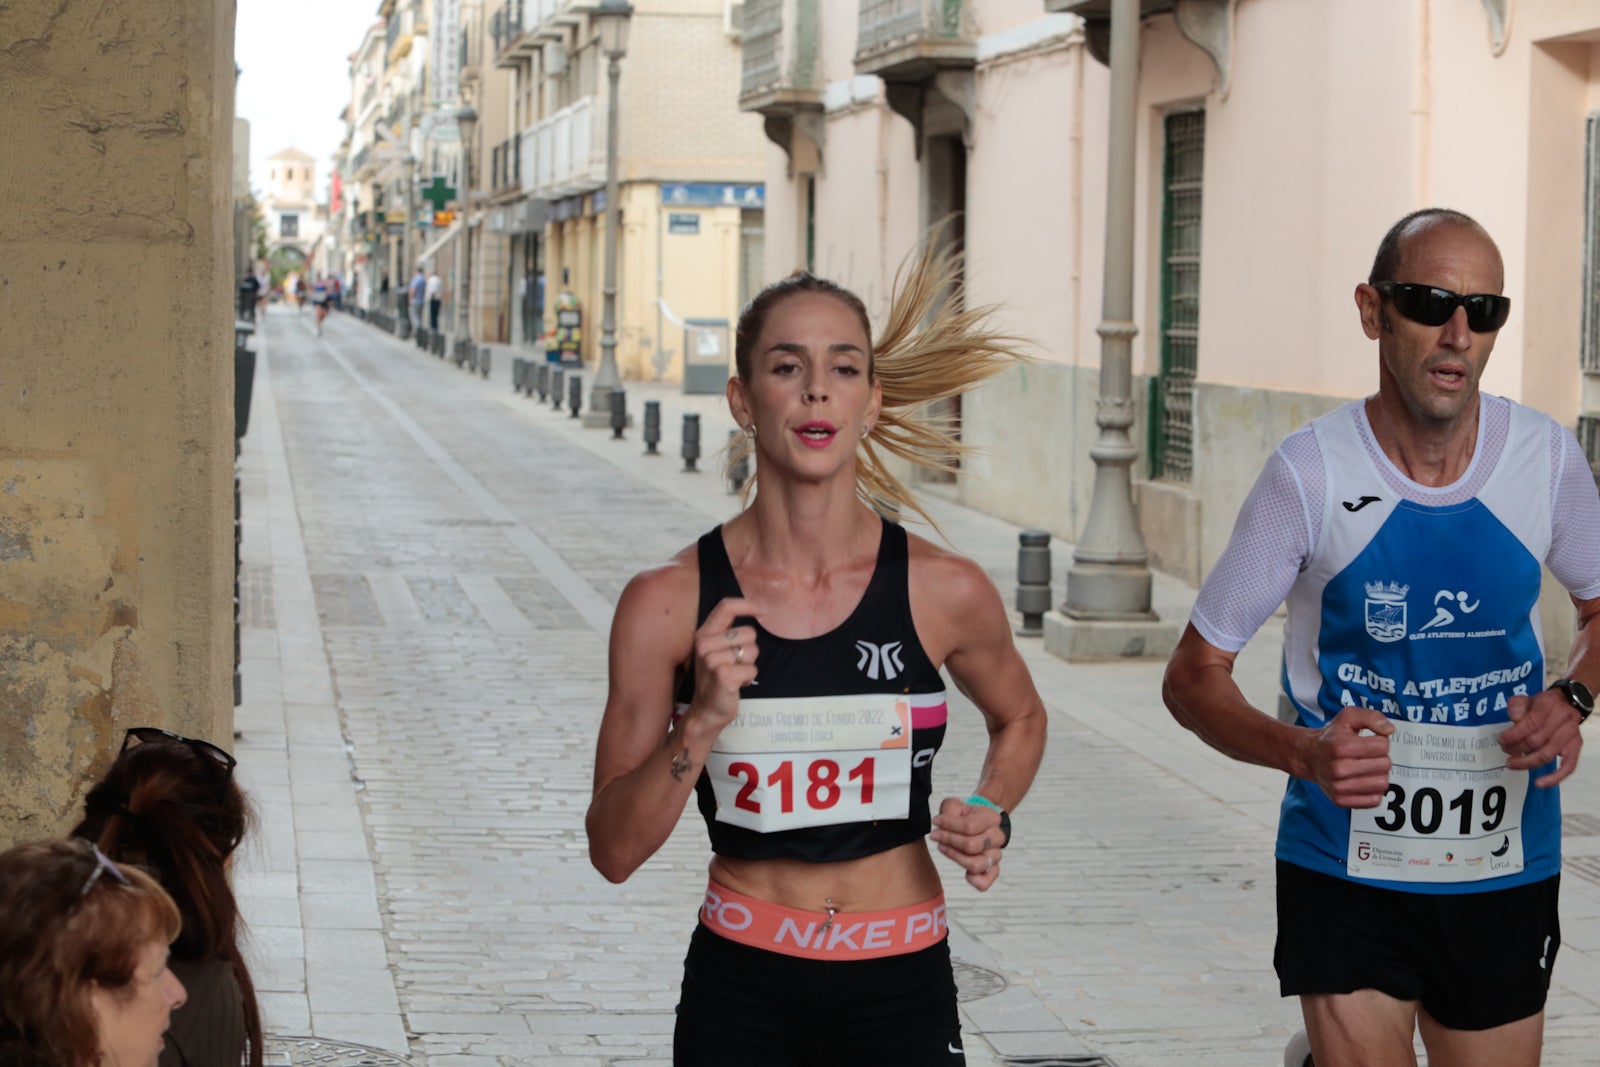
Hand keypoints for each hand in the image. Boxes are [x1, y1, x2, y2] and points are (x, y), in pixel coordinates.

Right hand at [683, 598, 759, 736]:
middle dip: (750, 649)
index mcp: (703, 634)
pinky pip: (752, 669)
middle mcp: (704, 644)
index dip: (746, 605)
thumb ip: (727, 630)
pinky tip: (736, 685)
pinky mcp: (723, 676)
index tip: (761, 610)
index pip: (726, 607)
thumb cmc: (716, 677)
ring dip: (748, 665)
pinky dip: (748, 678)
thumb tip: (753, 607)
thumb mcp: (716, 650)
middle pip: (748, 632)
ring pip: (752, 651)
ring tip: (734, 674)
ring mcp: (712, 660)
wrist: (706, 710)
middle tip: (736, 663)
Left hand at [930, 796, 1004, 891]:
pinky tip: (964, 871)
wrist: (975, 821)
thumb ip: (948, 813)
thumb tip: (939, 825)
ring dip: (955, 857)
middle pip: (972, 846)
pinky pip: (985, 882)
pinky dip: (973, 880)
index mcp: (992, 818)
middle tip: (935, 835)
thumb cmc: (963, 814)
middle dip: (949, 840)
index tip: (936, 822)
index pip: (970, 826)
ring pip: (976, 864)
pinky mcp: (992, 869)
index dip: (949, 825)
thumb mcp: (954, 805)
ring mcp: (996, 854)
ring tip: (943, 848)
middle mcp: (997, 837)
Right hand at [1301, 708, 1393, 807]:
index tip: (1369, 742)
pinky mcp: (1341, 800)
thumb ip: (1371, 717)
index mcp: (1342, 746)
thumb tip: (1389, 730)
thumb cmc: (1331, 736)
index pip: (1383, 746)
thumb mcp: (1348, 716)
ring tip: (1367, 768)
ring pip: (1382, 784)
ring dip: (1378, 775)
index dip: (1380, 742)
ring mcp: (1339, 787)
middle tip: (1368, 755)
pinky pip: (1374, 800)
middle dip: (1380, 758)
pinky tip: (1363, 781)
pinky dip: (1373, 791)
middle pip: (1385, 765)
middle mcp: (1339, 768)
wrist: (1307, 755)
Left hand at [1501, 691, 1583, 787]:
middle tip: (1505, 750)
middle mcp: (1563, 720)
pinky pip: (1568, 767)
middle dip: (1516, 748)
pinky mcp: (1576, 748)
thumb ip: (1516, 706)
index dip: (1513, 735)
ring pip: (1547, 755)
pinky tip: (1540, 783)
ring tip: (1511, 763)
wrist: (1566, 703)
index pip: (1530, 724)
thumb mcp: (1526, 698)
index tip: (1501, 741)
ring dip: (1526, 762)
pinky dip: (1554, 777)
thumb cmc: (1541, 704)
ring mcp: (1571, 735)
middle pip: (1536, 741)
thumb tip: (1514, 719)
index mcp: (1549, 705)